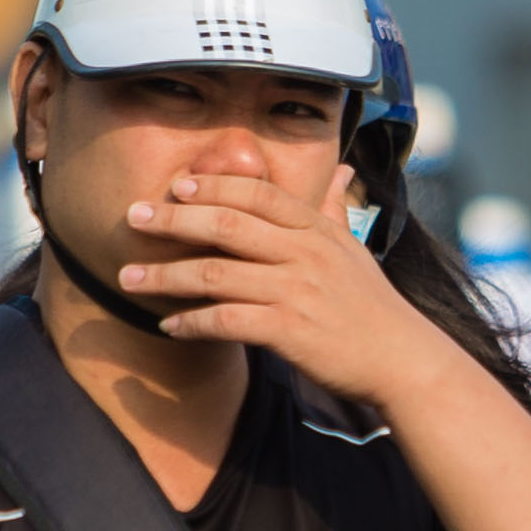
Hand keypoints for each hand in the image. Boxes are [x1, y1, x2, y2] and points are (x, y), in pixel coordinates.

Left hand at [114, 171, 450, 410]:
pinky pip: (226, 322)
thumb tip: (341, 169)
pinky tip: (168, 326)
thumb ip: (334, 208)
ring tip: (128, 278)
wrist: (403, 360)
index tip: (175, 186)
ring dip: (165, 276)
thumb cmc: (373, 306)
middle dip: (172, 220)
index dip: (212, 187)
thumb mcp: (355, 249)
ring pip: (215, 274)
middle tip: (133, 217)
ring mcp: (296, 291)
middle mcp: (304, 253)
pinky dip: (192, 323)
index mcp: (316, 229)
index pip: (256, 194)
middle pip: (226, 225)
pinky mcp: (289, 331)